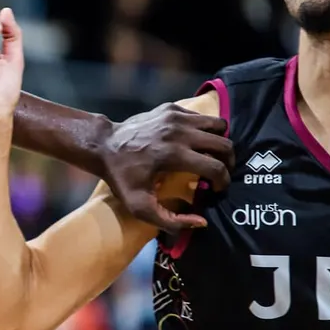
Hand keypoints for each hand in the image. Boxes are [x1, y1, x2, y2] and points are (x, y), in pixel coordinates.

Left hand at [100, 102, 233, 232]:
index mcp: (174, 155)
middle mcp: (179, 132)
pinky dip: (203, 129)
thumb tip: (201, 222)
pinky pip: (200, 116)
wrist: (102, 145)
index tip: (215, 189)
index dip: (223, 182)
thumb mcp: (139, 206)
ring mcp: (175, 116)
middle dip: (227, 161)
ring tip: (211, 154)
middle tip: (218, 172)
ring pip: (217, 124)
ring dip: (219, 141)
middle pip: (224, 144)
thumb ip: (170, 221)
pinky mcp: (170, 107)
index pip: (216, 167)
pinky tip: (193, 141)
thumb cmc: (121, 177)